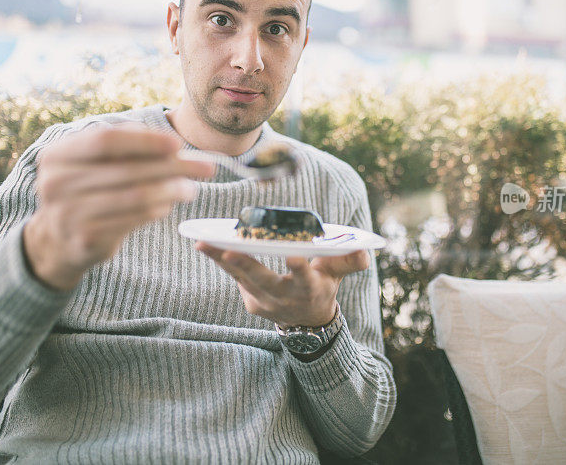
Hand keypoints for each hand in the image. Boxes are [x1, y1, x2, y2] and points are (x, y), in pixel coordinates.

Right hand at [24, 124, 214, 291]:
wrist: (57, 240)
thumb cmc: (87, 190)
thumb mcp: (95, 163)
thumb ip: (126, 146)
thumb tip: (172, 146)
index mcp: (56, 155)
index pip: (105, 140)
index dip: (145, 141)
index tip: (178, 144)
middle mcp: (56, 183)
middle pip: (126, 169)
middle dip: (172, 166)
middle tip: (205, 168)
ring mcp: (68, 214)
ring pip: (135, 196)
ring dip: (172, 190)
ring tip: (191, 188)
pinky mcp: (86, 239)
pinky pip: (134, 220)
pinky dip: (157, 210)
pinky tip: (168, 205)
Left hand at [196, 242, 368, 326]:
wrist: (308, 322)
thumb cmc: (322, 286)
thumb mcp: (338, 275)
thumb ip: (349, 262)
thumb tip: (363, 250)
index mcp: (309, 290)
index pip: (305, 278)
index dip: (299, 268)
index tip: (293, 255)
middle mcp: (285, 298)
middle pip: (263, 279)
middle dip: (244, 264)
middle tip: (226, 248)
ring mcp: (265, 302)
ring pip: (242, 278)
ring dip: (221, 260)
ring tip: (202, 242)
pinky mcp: (251, 302)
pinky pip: (235, 278)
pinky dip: (222, 262)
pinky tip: (207, 245)